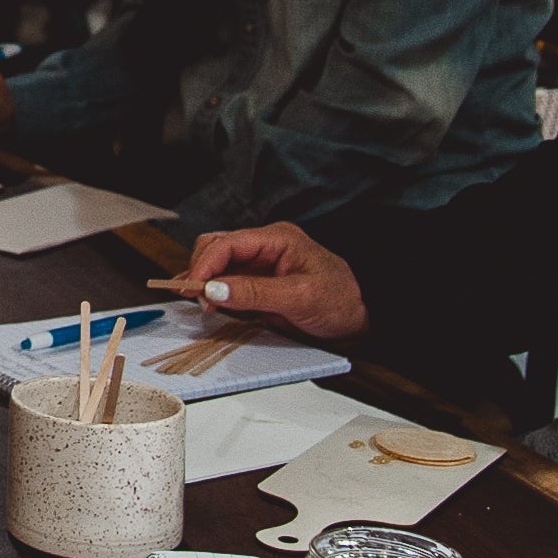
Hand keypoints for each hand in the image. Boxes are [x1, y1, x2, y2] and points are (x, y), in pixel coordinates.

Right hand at [168, 220, 367, 339]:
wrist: (364, 318)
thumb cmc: (341, 301)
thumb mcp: (299, 298)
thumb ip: (255, 292)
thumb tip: (214, 290)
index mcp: (277, 238)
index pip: (228, 243)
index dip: (205, 265)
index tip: (193, 288)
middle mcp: (265, 246)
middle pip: (217, 248)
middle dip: (201, 270)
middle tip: (193, 298)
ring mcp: (262, 264)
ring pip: (219, 264)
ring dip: (205, 282)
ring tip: (199, 303)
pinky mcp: (260, 282)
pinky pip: (229, 281)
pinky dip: (216, 292)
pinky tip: (211, 305)